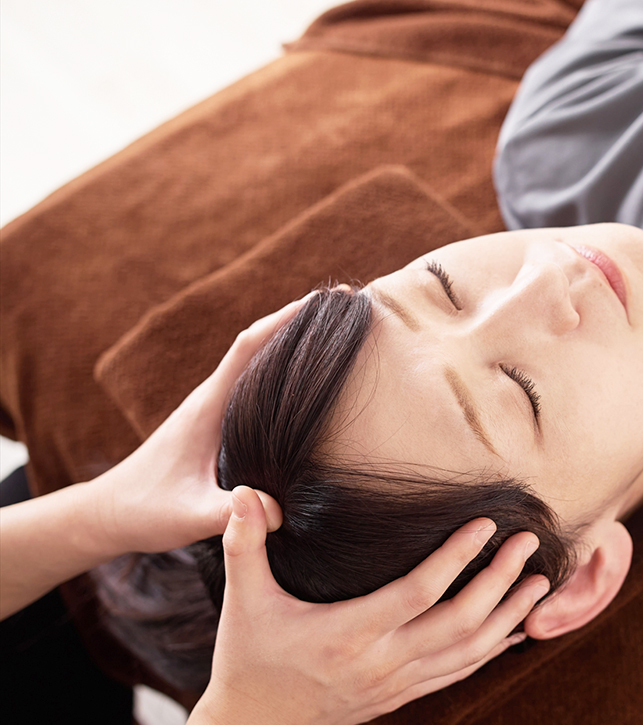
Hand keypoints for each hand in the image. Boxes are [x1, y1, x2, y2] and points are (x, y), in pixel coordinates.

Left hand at [89, 296, 311, 553]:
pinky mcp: (214, 421)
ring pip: (256, 360)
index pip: (248, 347)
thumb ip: (230, 513)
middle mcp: (210, 398)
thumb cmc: (144, 511)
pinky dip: (280, 367)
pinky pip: (253, 382)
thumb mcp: (188, 517)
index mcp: (207, 407)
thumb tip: (279, 512)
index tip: (323, 300)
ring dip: (291, 339)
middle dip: (299, 319)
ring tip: (333, 328)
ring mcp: (211, 407)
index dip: (285, 319)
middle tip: (343, 303)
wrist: (108, 513)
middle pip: (257, 342)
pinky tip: (303, 376)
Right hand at [190, 487, 550, 724]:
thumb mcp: (244, 600)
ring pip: (468, 652)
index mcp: (347, 632)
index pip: (418, 591)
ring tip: (540, 582)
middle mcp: (381, 661)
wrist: (254, 724)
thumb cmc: (249, 655)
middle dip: (501, 582)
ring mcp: (396, 683)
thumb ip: (244, 543)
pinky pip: (458, 672)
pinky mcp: (401, 694)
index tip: (486, 523)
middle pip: (459, 621)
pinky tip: (515, 628)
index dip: (456, 557)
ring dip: (508, 615)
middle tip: (528, 543)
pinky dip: (492, 649)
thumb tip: (245, 492)